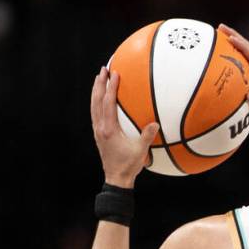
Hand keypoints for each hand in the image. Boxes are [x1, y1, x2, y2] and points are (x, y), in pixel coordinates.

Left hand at [90, 67, 157, 188]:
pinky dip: (97, 102)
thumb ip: (147, 136)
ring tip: (99, 80)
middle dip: (99, 84)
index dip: (111, 87)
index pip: (108, 103)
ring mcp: (98, 131)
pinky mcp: (99, 134)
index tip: (115, 74)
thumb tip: (155, 123)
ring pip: (93, 106)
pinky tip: (100, 99)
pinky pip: (95, 113)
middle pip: (96, 101)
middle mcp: (100, 127)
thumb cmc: (129, 165)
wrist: (116, 178)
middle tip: (103, 70)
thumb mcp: (141, 150)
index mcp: (109, 129)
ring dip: (96, 91)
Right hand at [219, 24, 248, 133]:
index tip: (228, 36)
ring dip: (230, 52)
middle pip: (246, 53)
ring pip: (241, 64)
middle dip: (234, 39)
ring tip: (216, 40)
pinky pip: (236, 79)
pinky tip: (216, 68)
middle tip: (220, 28)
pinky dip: (227, 71)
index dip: (241, 45)